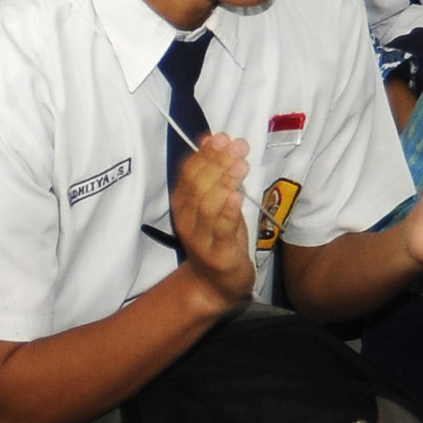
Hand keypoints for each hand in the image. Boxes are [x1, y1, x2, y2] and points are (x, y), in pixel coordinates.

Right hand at [169, 131, 258, 308]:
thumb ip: (214, 176)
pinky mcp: (218, 255)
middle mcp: (187, 219)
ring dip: (223, 182)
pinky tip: (236, 197)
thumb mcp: (214, 205)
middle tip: (237, 146)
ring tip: (239, 165)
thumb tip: (215, 139)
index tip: (221, 137)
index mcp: (183, 204)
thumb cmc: (217, 238)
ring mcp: (201, 238)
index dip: (204, 154)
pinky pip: (221, 231)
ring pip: (207, 206)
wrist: (214, 285)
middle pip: (197, 186)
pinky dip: (227, 212)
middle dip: (217, 163)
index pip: (188, 173)